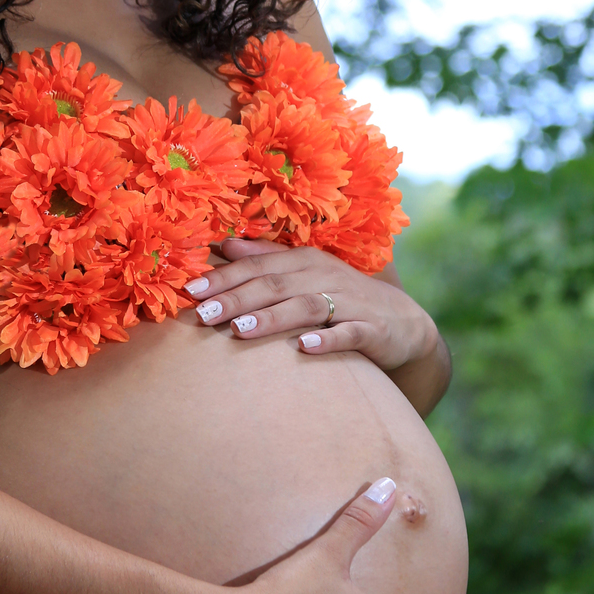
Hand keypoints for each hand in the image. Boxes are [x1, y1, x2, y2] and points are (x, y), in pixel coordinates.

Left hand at [186, 238, 437, 371]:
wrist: (403, 323)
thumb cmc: (341, 297)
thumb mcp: (304, 274)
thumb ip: (266, 259)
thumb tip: (224, 244)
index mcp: (304, 262)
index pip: (257, 267)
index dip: (224, 277)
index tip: (190, 290)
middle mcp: (324, 277)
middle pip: (274, 286)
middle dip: (236, 299)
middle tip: (202, 314)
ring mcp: (350, 303)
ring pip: (306, 307)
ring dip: (271, 319)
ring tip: (238, 332)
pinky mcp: (371, 329)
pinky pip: (349, 334)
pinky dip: (327, 340)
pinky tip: (304, 348)